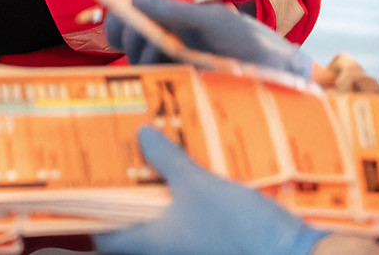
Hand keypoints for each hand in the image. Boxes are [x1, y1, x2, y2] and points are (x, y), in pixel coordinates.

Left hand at [93, 126, 326, 254]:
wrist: (294, 254)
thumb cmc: (237, 227)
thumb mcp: (198, 184)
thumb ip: (167, 159)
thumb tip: (141, 134)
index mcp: (153, 243)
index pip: (106, 238)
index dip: (91, 214)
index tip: (84, 184)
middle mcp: (167, 248)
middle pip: (133, 222)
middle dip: (126, 191)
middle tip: (121, 156)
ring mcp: (191, 244)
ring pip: (161, 216)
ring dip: (156, 188)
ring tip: (152, 152)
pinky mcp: (213, 238)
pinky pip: (186, 215)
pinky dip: (182, 193)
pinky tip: (188, 167)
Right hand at [105, 0, 311, 79]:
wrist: (279, 75)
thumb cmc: (249, 39)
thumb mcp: (210, 18)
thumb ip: (171, 9)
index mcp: (174, 18)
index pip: (131, 15)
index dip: (117, 21)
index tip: (118, 30)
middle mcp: (169, 42)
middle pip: (129, 39)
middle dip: (134, 40)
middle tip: (155, 45)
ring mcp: (174, 68)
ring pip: (138, 64)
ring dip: (148, 60)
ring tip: (174, 62)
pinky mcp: (181, 91)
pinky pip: (154, 87)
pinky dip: (155, 82)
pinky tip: (172, 81)